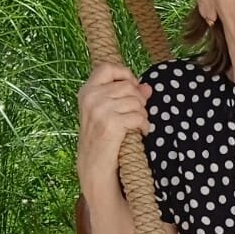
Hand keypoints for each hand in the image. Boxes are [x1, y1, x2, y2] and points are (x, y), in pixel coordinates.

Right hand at [77, 63, 151, 182]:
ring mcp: (99, 110)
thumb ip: (126, 97)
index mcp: (87, 91)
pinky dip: (144, 125)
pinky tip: (141, 132)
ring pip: (136, 101)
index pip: (107, 67)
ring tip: (137, 125)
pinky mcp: (110, 123)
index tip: (132, 86)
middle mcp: (90, 97)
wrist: (94, 165)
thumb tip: (147, 87)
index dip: (124, 74)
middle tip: (137, 114)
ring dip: (142, 114)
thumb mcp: (109, 113)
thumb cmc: (102, 138)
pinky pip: (138, 116)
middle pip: (128, 86)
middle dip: (139, 100)